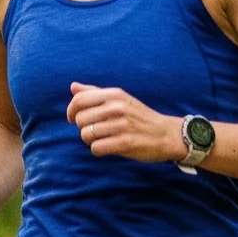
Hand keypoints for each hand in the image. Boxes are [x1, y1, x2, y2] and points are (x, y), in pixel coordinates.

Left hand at [67, 83, 187, 162]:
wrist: (167, 134)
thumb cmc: (140, 117)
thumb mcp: (121, 99)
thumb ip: (95, 92)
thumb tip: (73, 86)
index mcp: (114, 94)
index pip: (79, 100)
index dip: (70, 111)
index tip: (72, 119)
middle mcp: (117, 107)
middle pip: (80, 119)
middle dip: (83, 128)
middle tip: (96, 131)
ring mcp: (121, 125)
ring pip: (86, 135)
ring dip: (91, 140)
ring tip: (103, 139)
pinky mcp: (125, 143)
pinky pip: (96, 148)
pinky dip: (99, 150)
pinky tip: (108, 148)